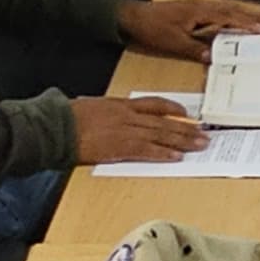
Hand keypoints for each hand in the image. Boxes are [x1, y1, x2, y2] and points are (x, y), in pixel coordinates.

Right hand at [68, 91, 211, 162]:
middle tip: (204, 134)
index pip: (153, 103)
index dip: (172, 109)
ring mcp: (125, 130)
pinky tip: (177, 157)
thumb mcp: (90, 107)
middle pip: (163, 121)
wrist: (56, 126)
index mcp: (120, 104)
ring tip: (200, 145)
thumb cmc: (66, 118)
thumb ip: (105, 112)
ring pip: (161, 135)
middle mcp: (127, 115)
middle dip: (186, 129)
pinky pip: (147, 150)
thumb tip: (107, 116)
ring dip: (183, 141)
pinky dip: (164, 153)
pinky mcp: (120, 147)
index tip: (186, 114)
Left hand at [118, 0, 259, 60]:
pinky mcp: (197, 9)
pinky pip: (223, 9)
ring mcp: (201, 6)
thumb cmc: (153, 28)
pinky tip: (243, 19)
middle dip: (255, 16)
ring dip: (248, 13)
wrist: (135, 16)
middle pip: (234, 9)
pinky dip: (236, 13)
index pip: (227, 17)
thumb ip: (194, 48)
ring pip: (230, 7)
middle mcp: (203, 6)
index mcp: (199, 12)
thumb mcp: (173, 42)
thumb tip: (213, 57)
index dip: (245, 23)